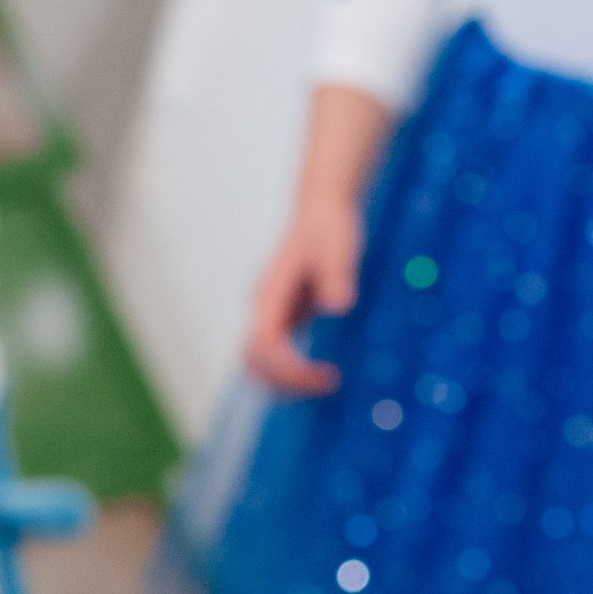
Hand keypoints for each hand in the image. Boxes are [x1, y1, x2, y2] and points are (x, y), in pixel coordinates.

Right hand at [242, 189, 364, 396]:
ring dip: (288, 382)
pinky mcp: (284, 317)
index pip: (265, 344)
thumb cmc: (329, 226)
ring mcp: (271, 313)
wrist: (322, 210)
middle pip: (253, 360)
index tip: (324, 376)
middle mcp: (263, 307)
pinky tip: (324, 373)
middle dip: (285, 382)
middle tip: (329, 384)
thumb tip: (337, 306)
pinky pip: (278, 355)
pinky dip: (294, 372)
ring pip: (261, 362)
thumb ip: (336, 276)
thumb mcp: (339, 247)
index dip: (289, 369)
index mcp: (270, 293)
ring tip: (328, 383)